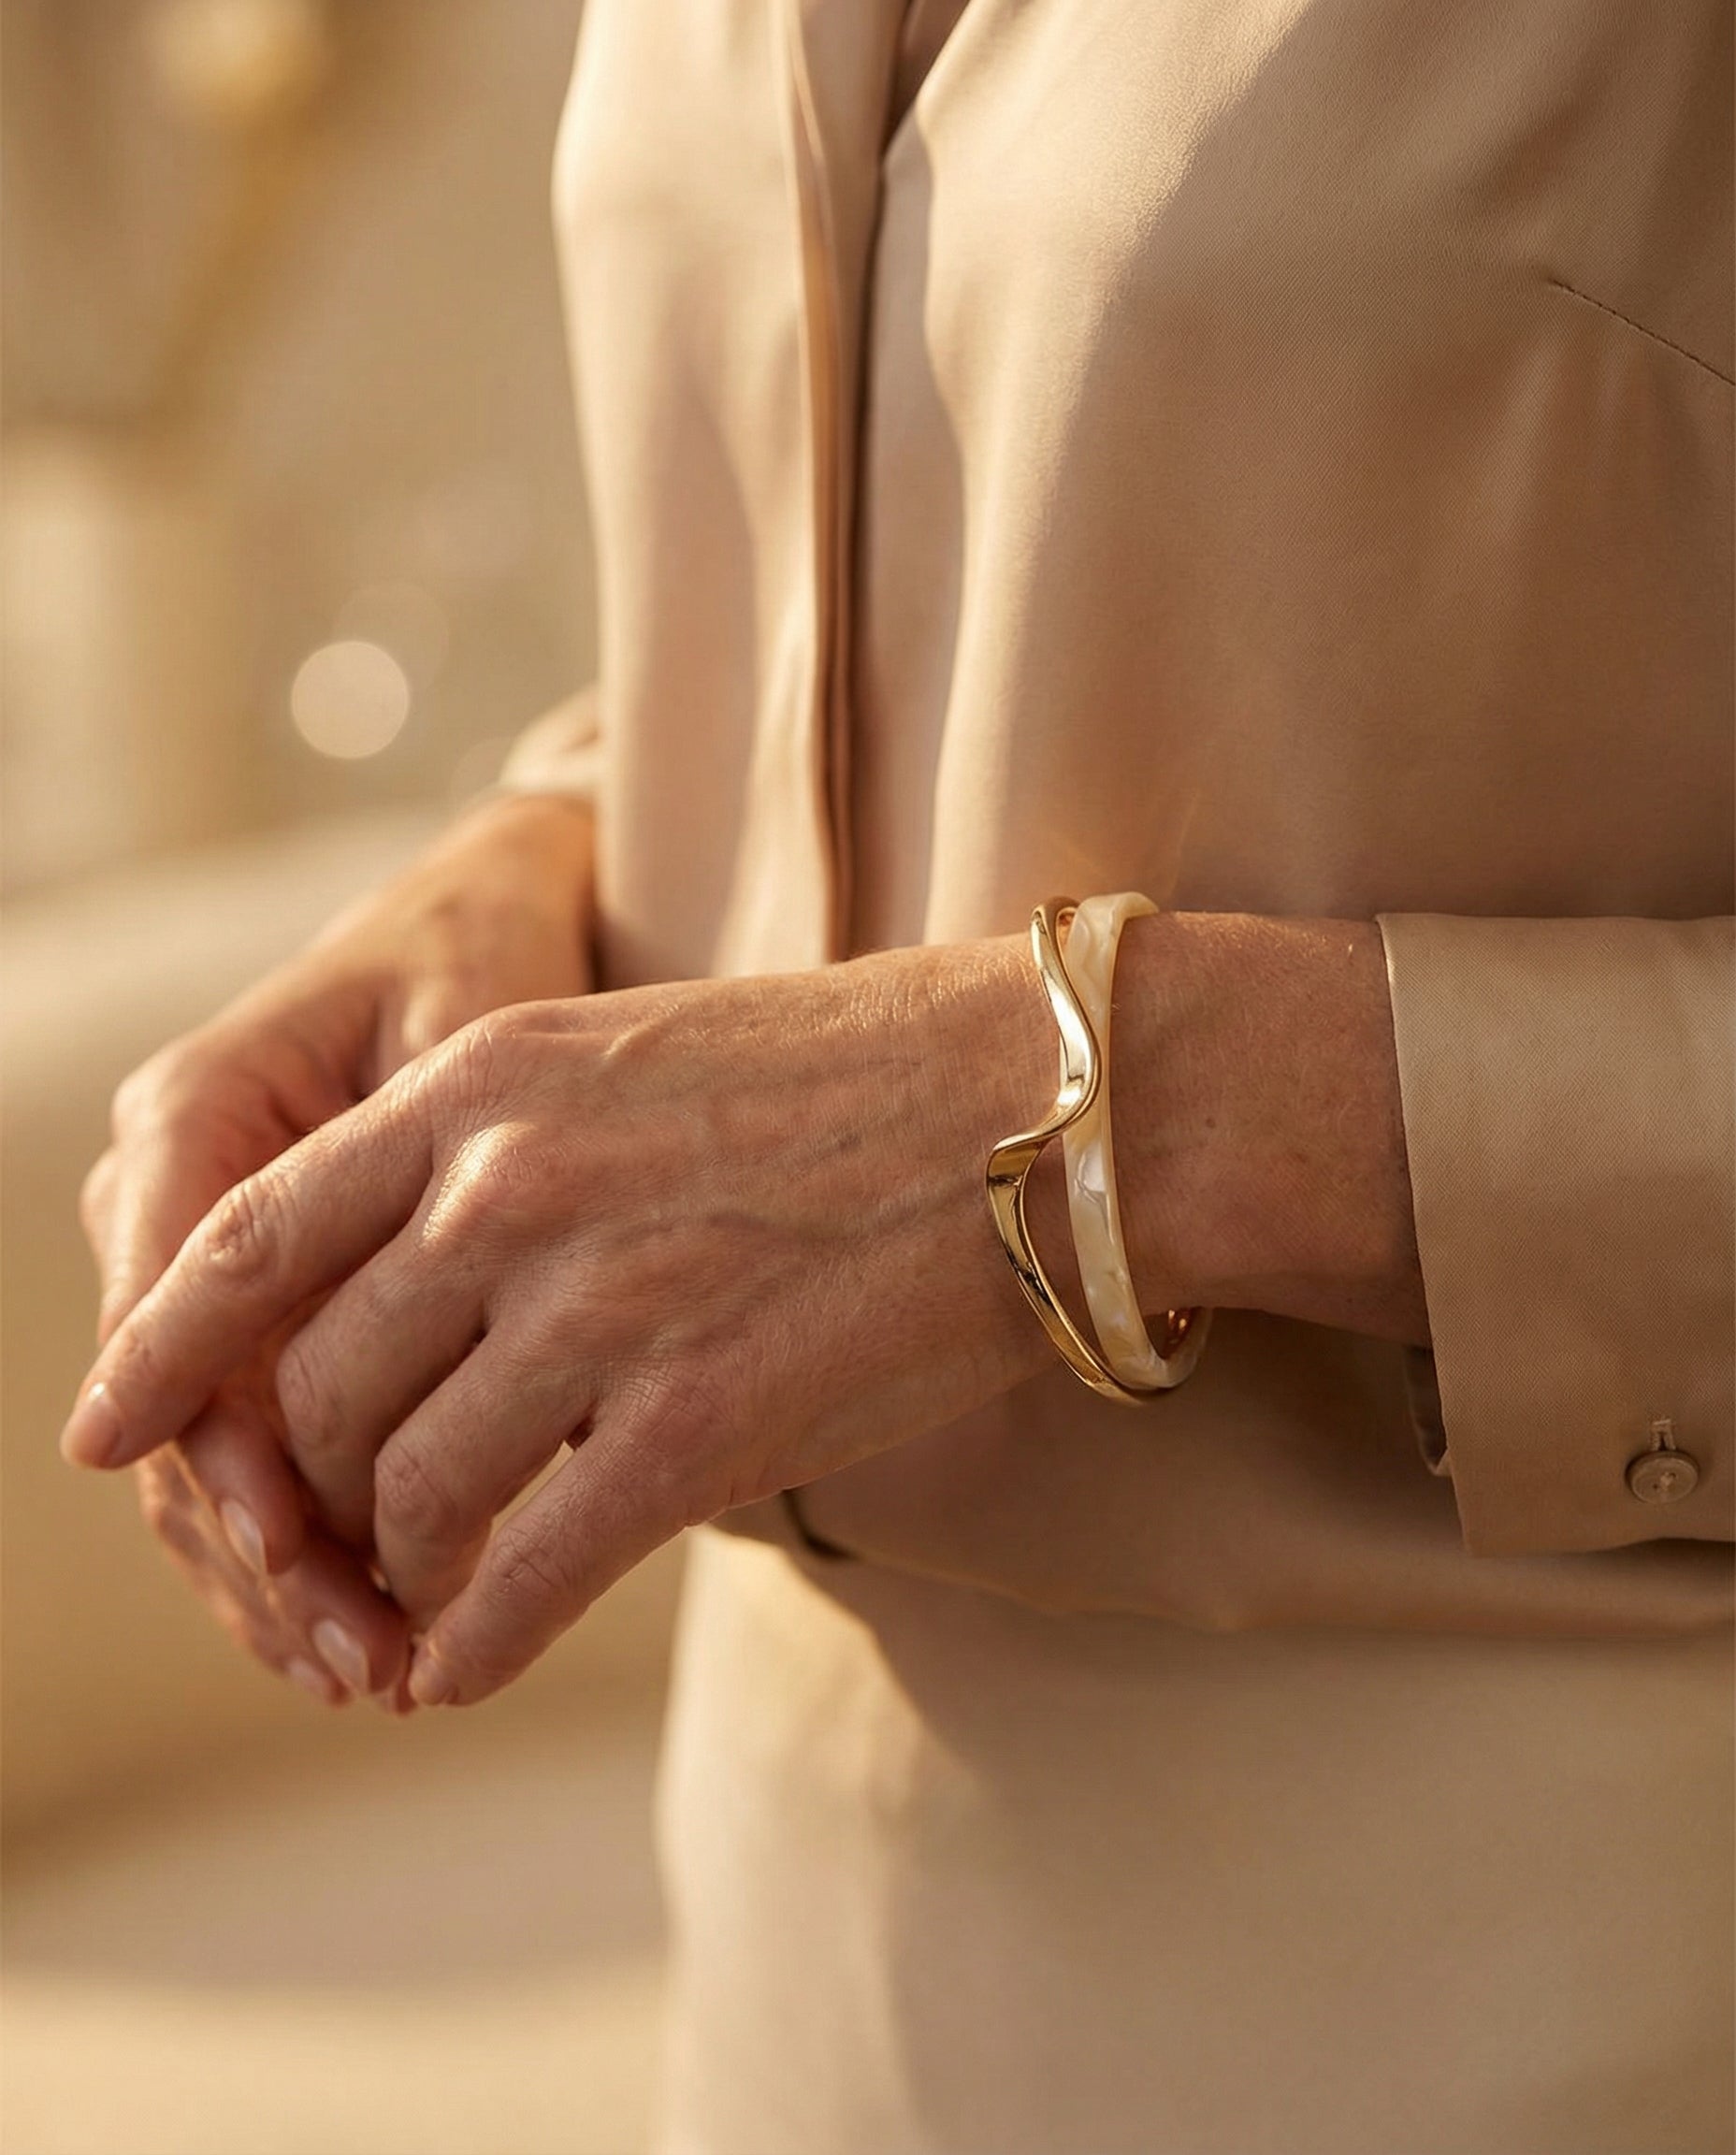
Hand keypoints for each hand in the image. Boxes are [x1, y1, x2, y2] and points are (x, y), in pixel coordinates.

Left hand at [62, 940, 1060, 1704]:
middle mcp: (508, 1190)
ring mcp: (600, 1306)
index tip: (107, 1435)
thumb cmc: (856, 1078)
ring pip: (419, 1491)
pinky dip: (480, 1640)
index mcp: (479, 1084)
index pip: (250, 1234)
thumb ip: (497, 1152)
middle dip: (330, 1488)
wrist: (1048, 1107)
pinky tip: (464, 1671)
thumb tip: (407, 1293)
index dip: (164, 1351)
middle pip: (328, 1394)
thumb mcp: (628, 1054)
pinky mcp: (699, 1422)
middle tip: (364, 1538)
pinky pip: (531, 1573)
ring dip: (409, 1567)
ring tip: (428, 1597)